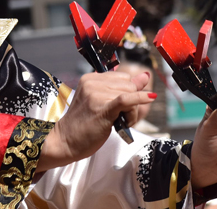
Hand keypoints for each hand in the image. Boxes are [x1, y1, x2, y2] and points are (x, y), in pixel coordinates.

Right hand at [38, 71, 155, 170]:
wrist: (66, 141)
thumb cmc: (83, 123)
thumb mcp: (102, 101)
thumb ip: (123, 88)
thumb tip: (145, 76)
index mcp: (90, 78)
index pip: (123, 77)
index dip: (127, 92)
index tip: (119, 107)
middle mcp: (92, 83)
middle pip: (129, 86)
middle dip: (131, 103)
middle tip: (120, 118)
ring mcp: (96, 95)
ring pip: (131, 95)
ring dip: (131, 112)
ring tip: (117, 123)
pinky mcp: (102, 109)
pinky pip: (126, 99)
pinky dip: (140, 98)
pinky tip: (151, 97)